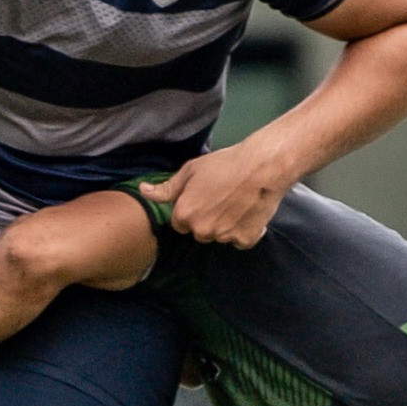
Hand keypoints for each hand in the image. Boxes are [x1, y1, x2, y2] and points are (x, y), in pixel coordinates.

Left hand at [138, 138, 291, 247]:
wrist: (262, 167)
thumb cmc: (225, 164)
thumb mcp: (191, 170)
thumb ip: (167, 187)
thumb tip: (143, 191)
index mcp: (185, 215)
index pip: (180, 224)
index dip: (190, 210)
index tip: (203, 198)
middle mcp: (202, 231)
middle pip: (199, 232)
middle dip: (206, 220)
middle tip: (221, 199)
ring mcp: (224, 237)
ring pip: (219, 237)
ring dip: (225, 226)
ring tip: (236, 204)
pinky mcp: (245, 240)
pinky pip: (240, 241)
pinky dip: (244, 230)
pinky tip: (248, 212)